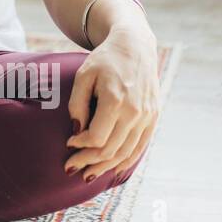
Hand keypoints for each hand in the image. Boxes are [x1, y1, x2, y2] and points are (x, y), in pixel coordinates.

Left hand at [65, 23, 159, 181]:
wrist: (135, 47)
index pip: (97, 137)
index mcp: (116, 100)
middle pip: (111, 150)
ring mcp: (147, 117)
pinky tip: (111, 168)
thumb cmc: (104, 60)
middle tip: (71, 168)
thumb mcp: (83, 76)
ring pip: (126, 153)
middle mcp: (135, 112)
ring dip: (106, 167)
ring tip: (88, 174)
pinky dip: (125, 161)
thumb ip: (77, 104)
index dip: (80, 145)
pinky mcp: (153, 118)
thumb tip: (77, 132)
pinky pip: (140, 147)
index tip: (68, 143)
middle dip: (88, 162)